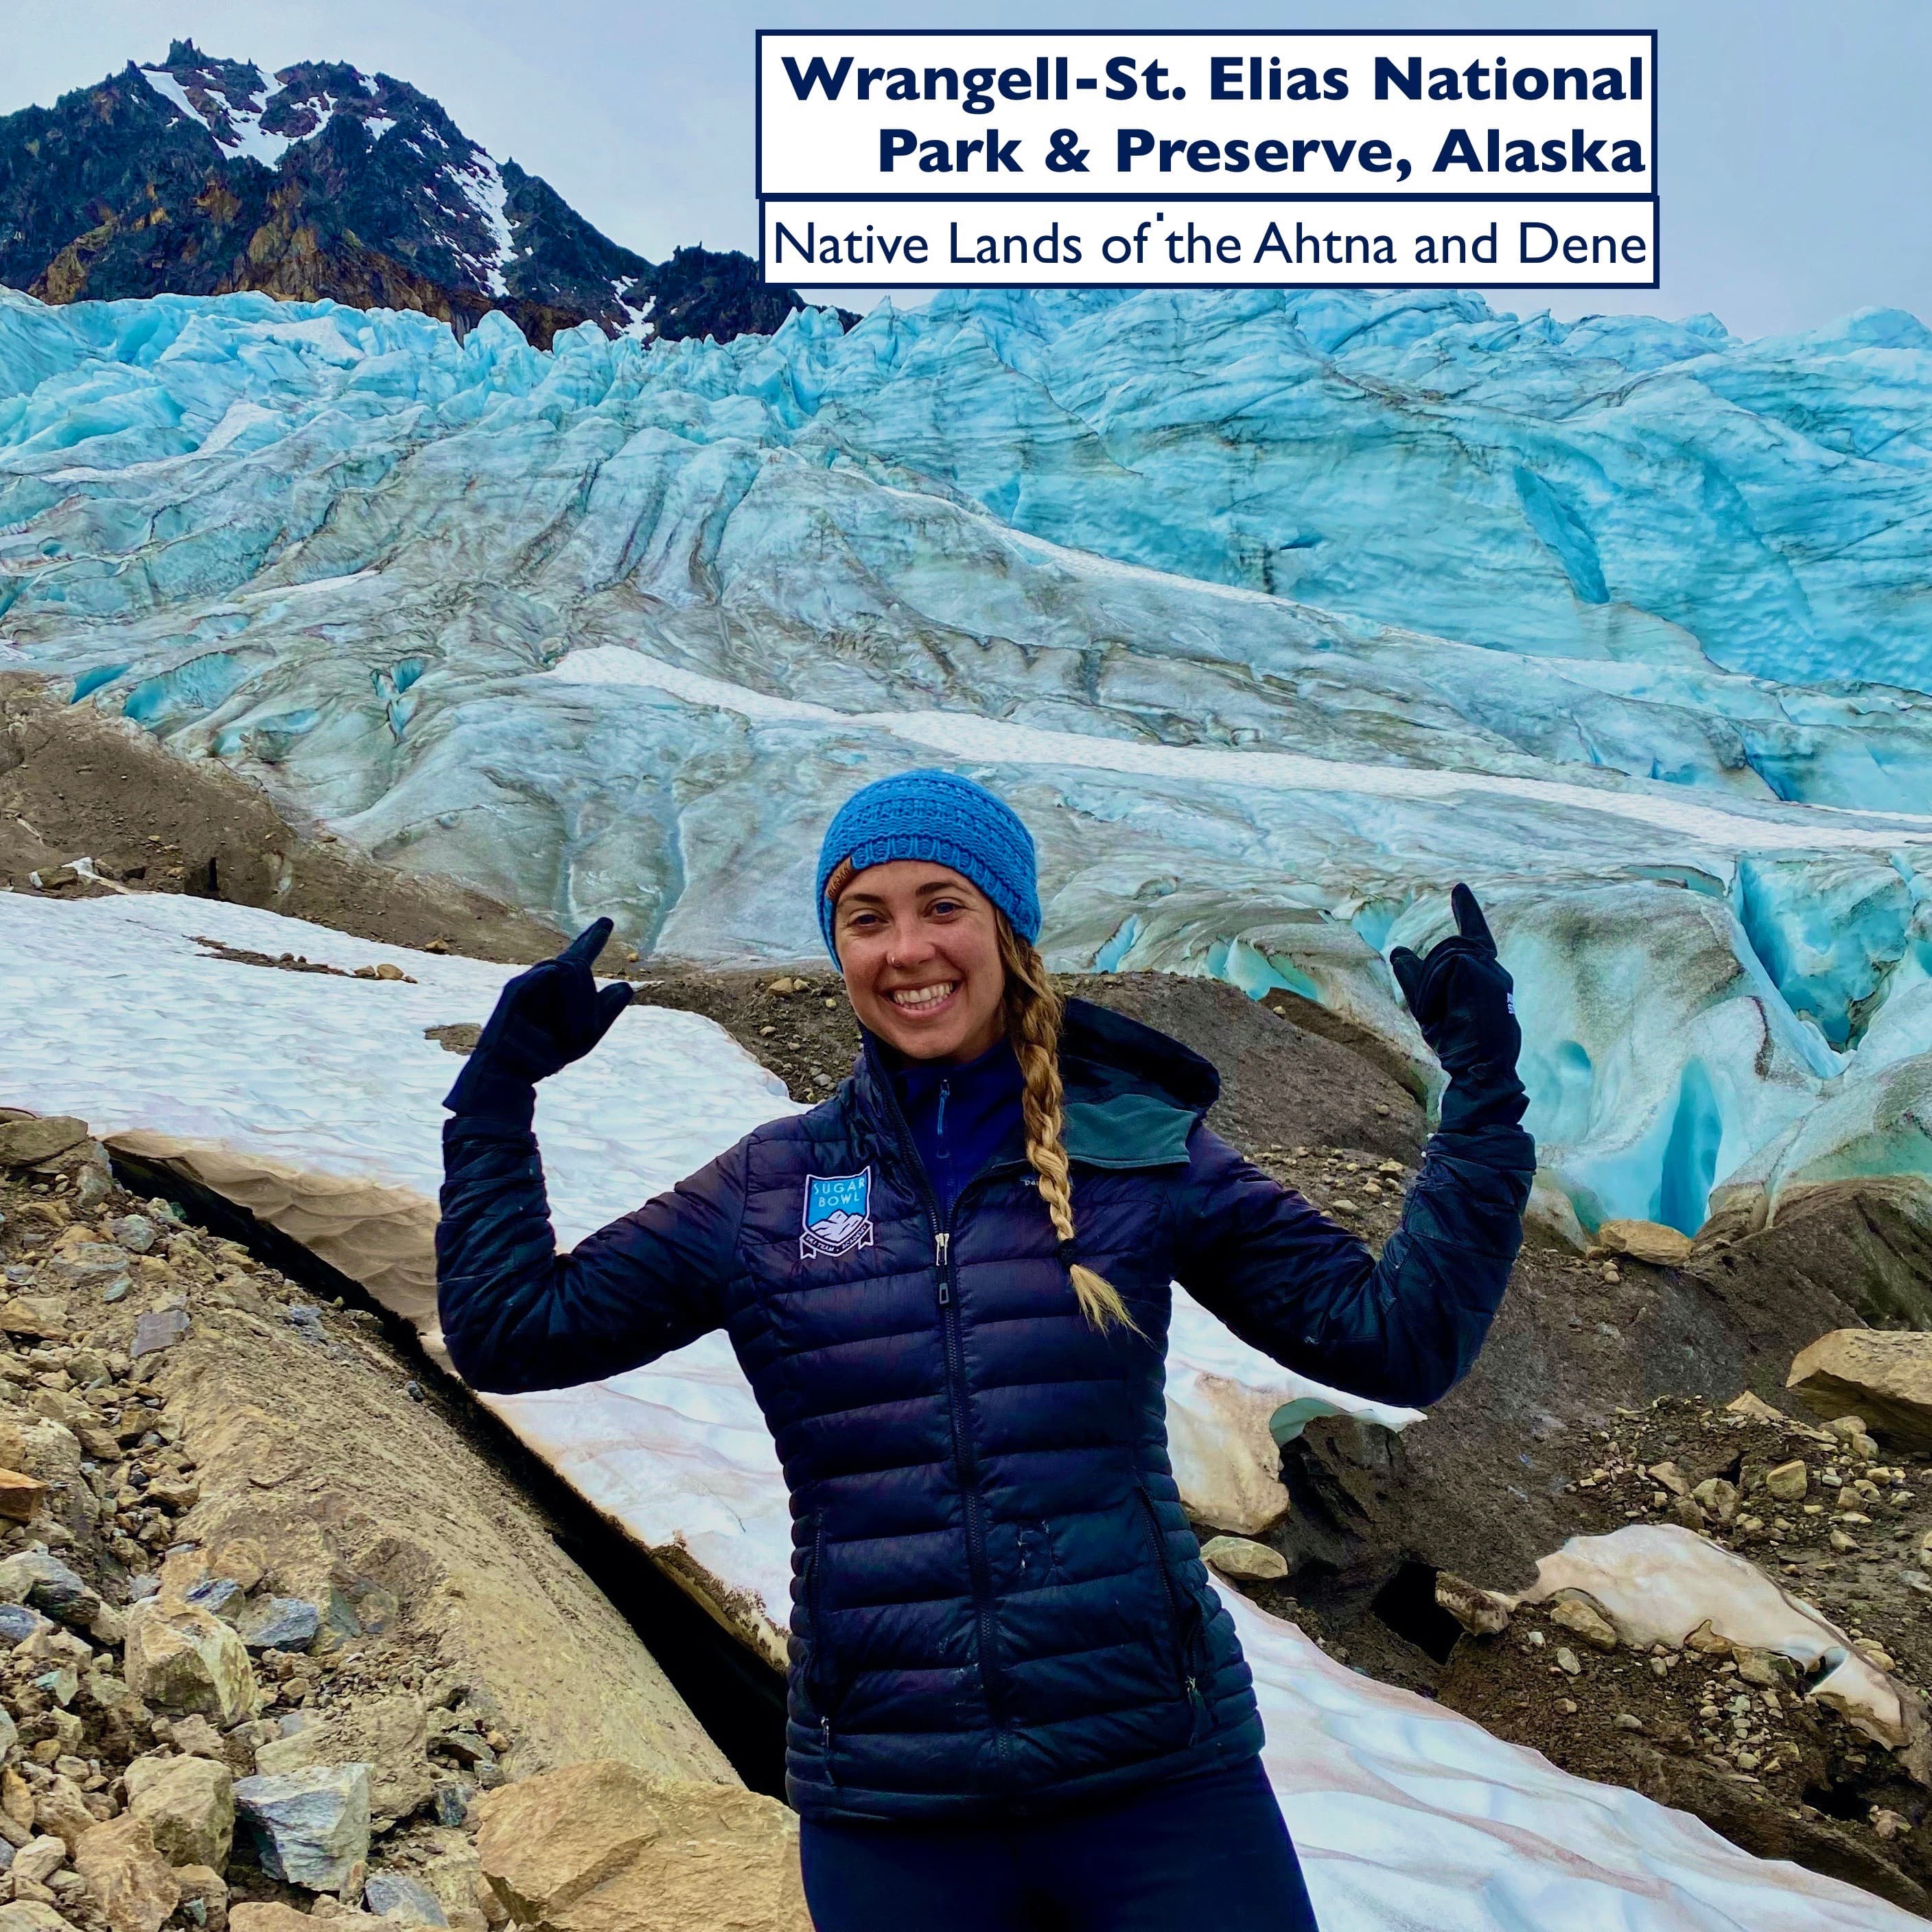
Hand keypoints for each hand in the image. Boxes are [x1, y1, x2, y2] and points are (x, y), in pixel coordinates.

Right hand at [445, 920, 634, 1113]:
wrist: (512, 1075)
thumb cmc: (543, 1057)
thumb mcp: (584, 1036)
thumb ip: (604, 1011)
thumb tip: (625, 987)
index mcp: (559, 990)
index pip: (577, 956)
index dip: (593, 938)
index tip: (607, 922)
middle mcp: (542, 980)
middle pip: (580, 964)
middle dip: (589, 1003)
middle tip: (582, 1037)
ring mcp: (529, 981)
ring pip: (571, 968)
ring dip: (580, 1008)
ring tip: (572, 1038)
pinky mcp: (517, 987)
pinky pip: (554, 975)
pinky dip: (567, 1005)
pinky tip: (561, 1030)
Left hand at [1389, 885, 1519, 1078]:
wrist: (1477, 1069)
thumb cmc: (1457, 1044)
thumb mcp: (1429, 1007)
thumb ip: (1415, 978)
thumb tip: (1398, 950)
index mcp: (1484, 976)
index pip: (1474, 937)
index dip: (1467, 911)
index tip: (1458, 889)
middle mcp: (1494, 972)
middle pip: (1451, 948)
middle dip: (1432, 976)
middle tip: (1435, 1011)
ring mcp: (1494, 974)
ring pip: (1450, 955)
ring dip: (1435, 985)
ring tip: (1443, 1013)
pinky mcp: (1490, 978)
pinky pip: (1452, 965)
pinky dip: (1440, 986)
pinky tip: (1447, 1008)